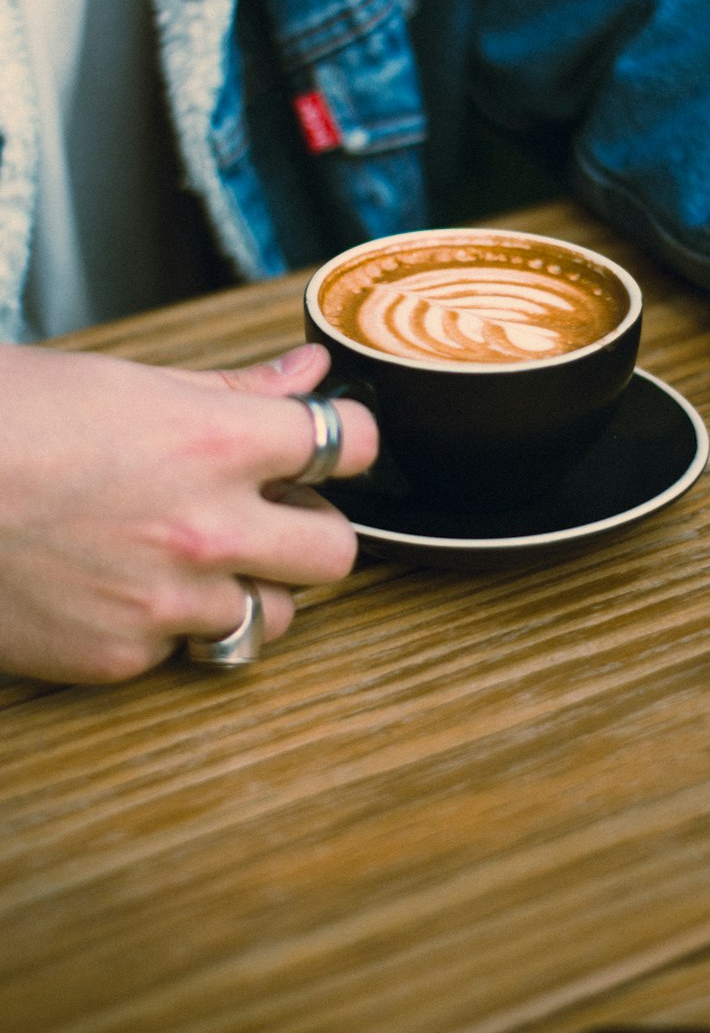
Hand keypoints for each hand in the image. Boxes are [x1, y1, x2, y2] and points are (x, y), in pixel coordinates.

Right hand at [0, 341, 377, 683]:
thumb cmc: (6, 418)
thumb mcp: (127, 382)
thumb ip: (234, 388)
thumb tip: (309, 372)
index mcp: (217, 442)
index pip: (351, 444)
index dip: (348, 440)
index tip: (332, 443)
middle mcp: (208, 528)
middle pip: (337, 552)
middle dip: (313, 529)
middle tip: (272, 513)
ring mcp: (166, 603)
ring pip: (271, 615)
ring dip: (250, 586)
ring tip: (192, 557)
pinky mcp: (120, 659)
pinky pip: (186, 652)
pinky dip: (170, 626)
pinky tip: (123, 586)